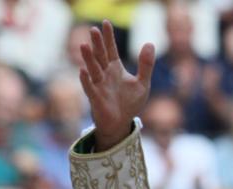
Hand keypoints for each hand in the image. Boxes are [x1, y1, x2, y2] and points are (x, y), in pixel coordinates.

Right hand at [79, 20, 154, 151]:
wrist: (121, 123)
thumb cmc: (130, 103)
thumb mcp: (142, 83)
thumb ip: (146, 65)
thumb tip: (150, 43)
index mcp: (115, 69)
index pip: (110, 49)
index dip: (108, 37)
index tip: (106, 22)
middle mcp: (105, 74)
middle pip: (100, 56)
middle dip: (97, 44)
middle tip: (93, 29)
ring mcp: (99, 85)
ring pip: (93, 69)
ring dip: (88, 59)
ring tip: (83, 45)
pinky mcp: (96, 98)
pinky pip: (90, 88)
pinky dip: (86, 80)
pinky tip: (83, 71)